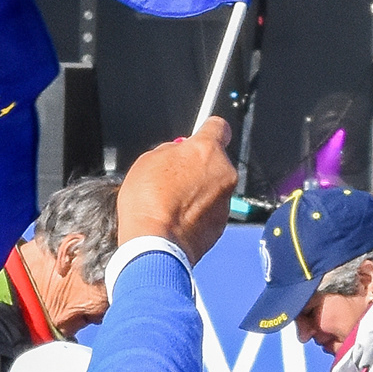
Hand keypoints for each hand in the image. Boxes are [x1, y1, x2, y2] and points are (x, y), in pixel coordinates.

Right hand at [114, 117, 238, 263]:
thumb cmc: (147, 202)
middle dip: (199, 166)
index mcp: (205, 150)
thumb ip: (169, 151)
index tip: (201, 135)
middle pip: (215, 161)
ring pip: (214, 187)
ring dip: (199, 191)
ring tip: (172, 203)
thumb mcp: (146, 161)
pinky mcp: (222, 224)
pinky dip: (199, 212)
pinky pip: (212, 210)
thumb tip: (177, 153)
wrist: (154, 244)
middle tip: (174, 178)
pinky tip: (178, 219)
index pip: (218, 127)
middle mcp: (223, 173)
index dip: (207, 130)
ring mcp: (225, 200)